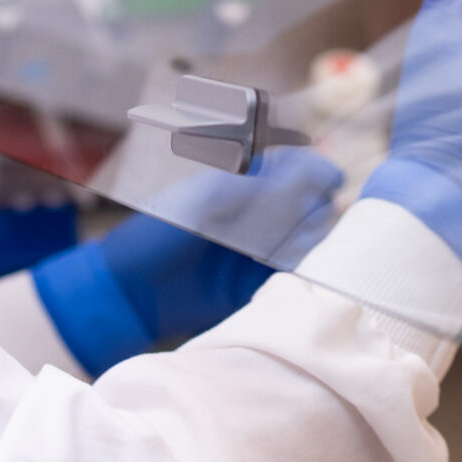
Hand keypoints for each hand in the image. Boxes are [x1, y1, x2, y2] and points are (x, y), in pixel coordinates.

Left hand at [32, 149, 343, 373]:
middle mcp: (253, 217)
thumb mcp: (201, 203)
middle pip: (304, 204)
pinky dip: (302, 269)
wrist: (129, 291)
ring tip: (314, 236)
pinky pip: (288, 276)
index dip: (314, 170)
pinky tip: (306, 263)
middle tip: (323, 209)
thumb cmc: (156, 235)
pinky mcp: (254, 286)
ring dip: (315, 236)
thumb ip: (249, 188)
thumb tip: (298, 173)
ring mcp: (256, 252)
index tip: (332, 177)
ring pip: (302, 240)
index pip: (289, 171)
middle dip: (319, 204)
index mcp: (239, 187)